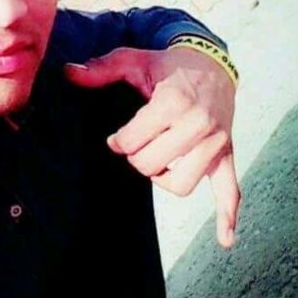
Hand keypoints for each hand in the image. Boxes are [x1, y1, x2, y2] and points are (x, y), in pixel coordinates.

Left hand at [64, 46, 239, 247]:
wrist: (211, 65)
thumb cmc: (167, 67)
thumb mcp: (133, 60)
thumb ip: (100, 69)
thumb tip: (69, 72)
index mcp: (172, 103)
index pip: (131, 142)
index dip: (117, 142)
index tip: (117, 138)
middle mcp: (197, 124)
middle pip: (151, 164)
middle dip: (135, 157)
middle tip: (135, 145)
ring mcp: (215, 142)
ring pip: (181, 183)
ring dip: (162, 178)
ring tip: (156, 162)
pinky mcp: (227, 153)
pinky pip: (229, 189)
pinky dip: (227, 215)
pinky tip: (224, 238)